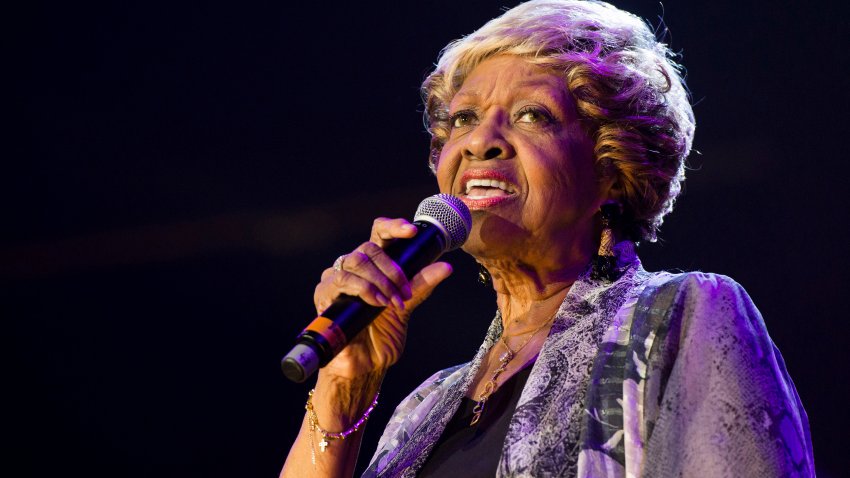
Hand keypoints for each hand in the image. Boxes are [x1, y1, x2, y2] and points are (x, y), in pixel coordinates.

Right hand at [313, 218, 452, 379]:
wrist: (365, 366)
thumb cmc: (382, 336)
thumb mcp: (406, 307)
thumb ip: (421, 285)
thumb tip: (445, 266)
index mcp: (374, 266)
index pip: (379, 235)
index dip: (393, 227)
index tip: (412, 231)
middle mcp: (354, 269)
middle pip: (368, 248)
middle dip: (391, 268)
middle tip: (403, 291)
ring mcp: (337, 280)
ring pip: (355, 261)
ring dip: (378, 280)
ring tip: (391, 301)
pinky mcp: (324, 294)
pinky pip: (340, 280)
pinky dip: (363, 289)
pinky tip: (375, 302)